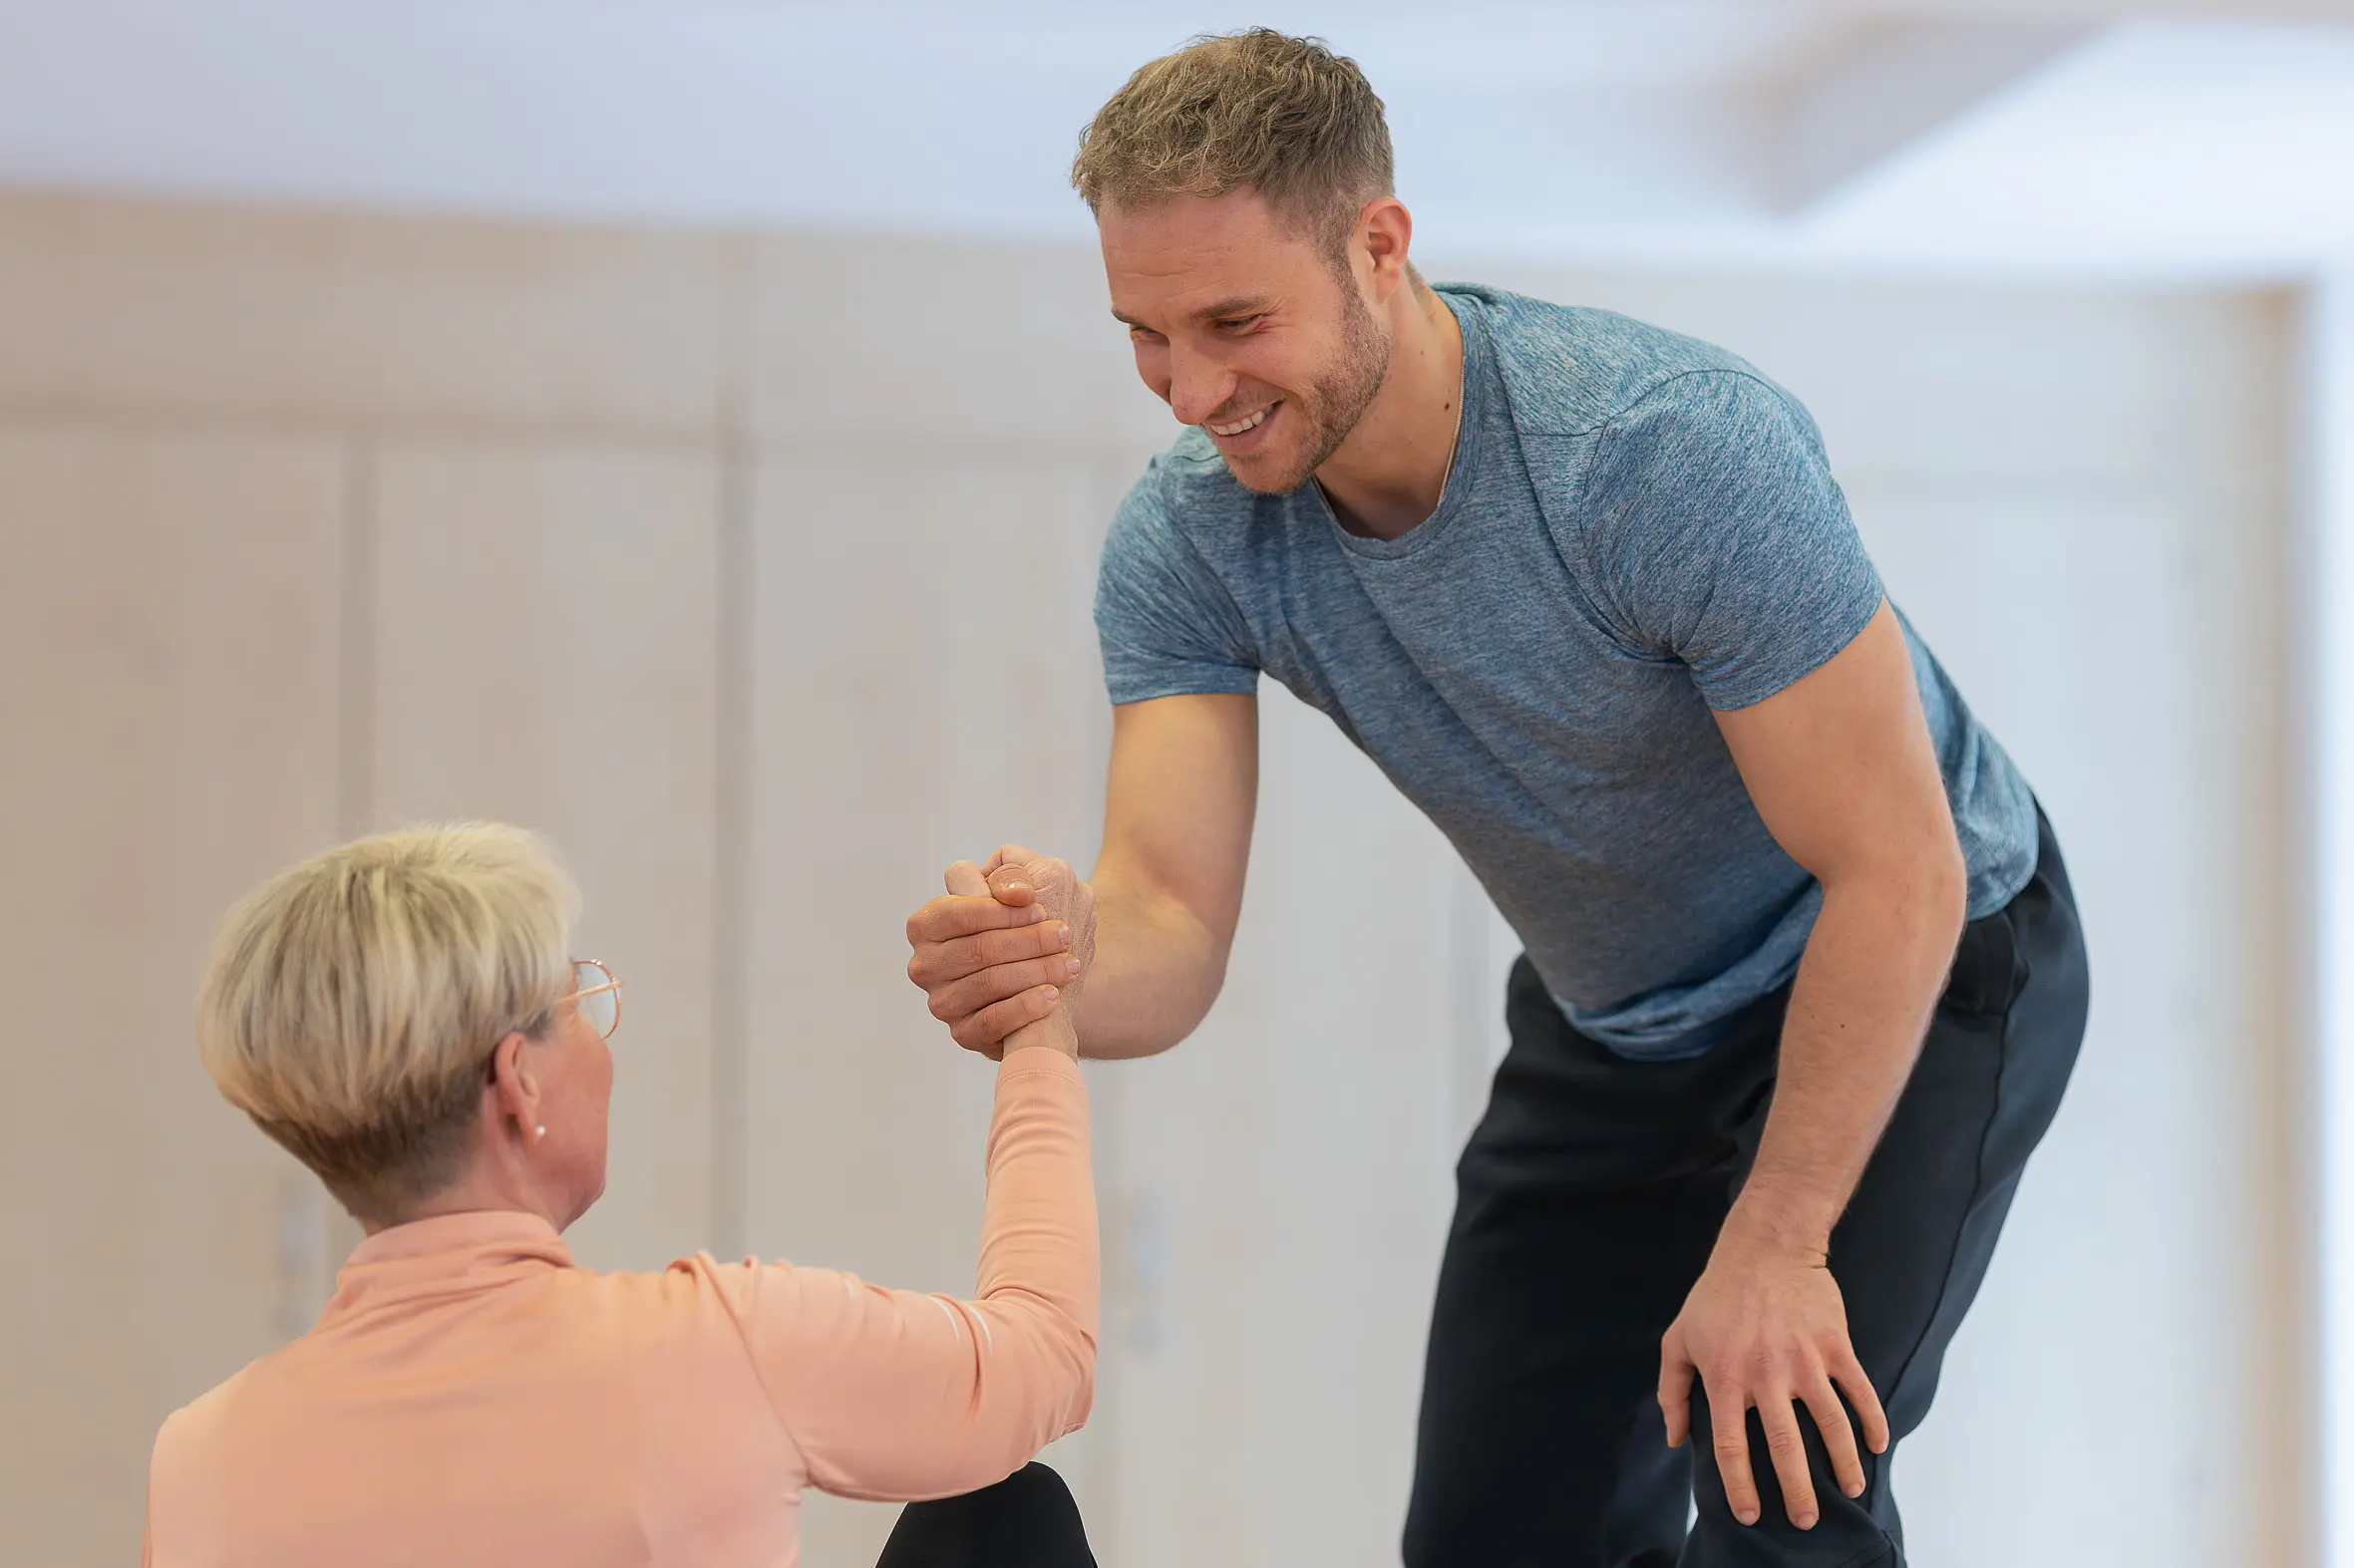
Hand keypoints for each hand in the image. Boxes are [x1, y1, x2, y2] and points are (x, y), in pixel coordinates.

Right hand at [907, 845, 1094, 1057]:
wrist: (1042, 989)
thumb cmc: (1027, 931)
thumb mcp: (1023, 892)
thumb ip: (1014, 875)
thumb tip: (1018, 892)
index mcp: (927, 923)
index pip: (960, 913)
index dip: (1002, 910)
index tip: (1041, 908)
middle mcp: (925, 964)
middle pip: (978, 949)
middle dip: (1027, 940)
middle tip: (1063, 935)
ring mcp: (942, 1002)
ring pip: (988, 983)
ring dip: (1035, 971)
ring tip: (1067, 964)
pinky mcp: (963, 1034)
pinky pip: (992, 1021)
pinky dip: (1025, 1006)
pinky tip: (1052, 995)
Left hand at [1657, 1233, 1889, 1530]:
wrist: (1764, 1247)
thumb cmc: (1714, 1297)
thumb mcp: (1678, 1339)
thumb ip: (1673, 1391)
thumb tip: (1676, 1439)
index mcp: (1724, 1377)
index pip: (1732, 1447)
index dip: (1740, 1487)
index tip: (1750, 1515)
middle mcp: (1766, 1374)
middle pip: (1785, 1448)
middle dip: (1797, 1492)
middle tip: (1805, 1521)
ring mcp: (1805, 1360)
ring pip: (1832, 1426)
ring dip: (1844, 1465)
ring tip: (1849, 1491)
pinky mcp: (1836, 1345)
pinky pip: (1860, 1391)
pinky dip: (1873, 1422)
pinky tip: (1878, 1446)